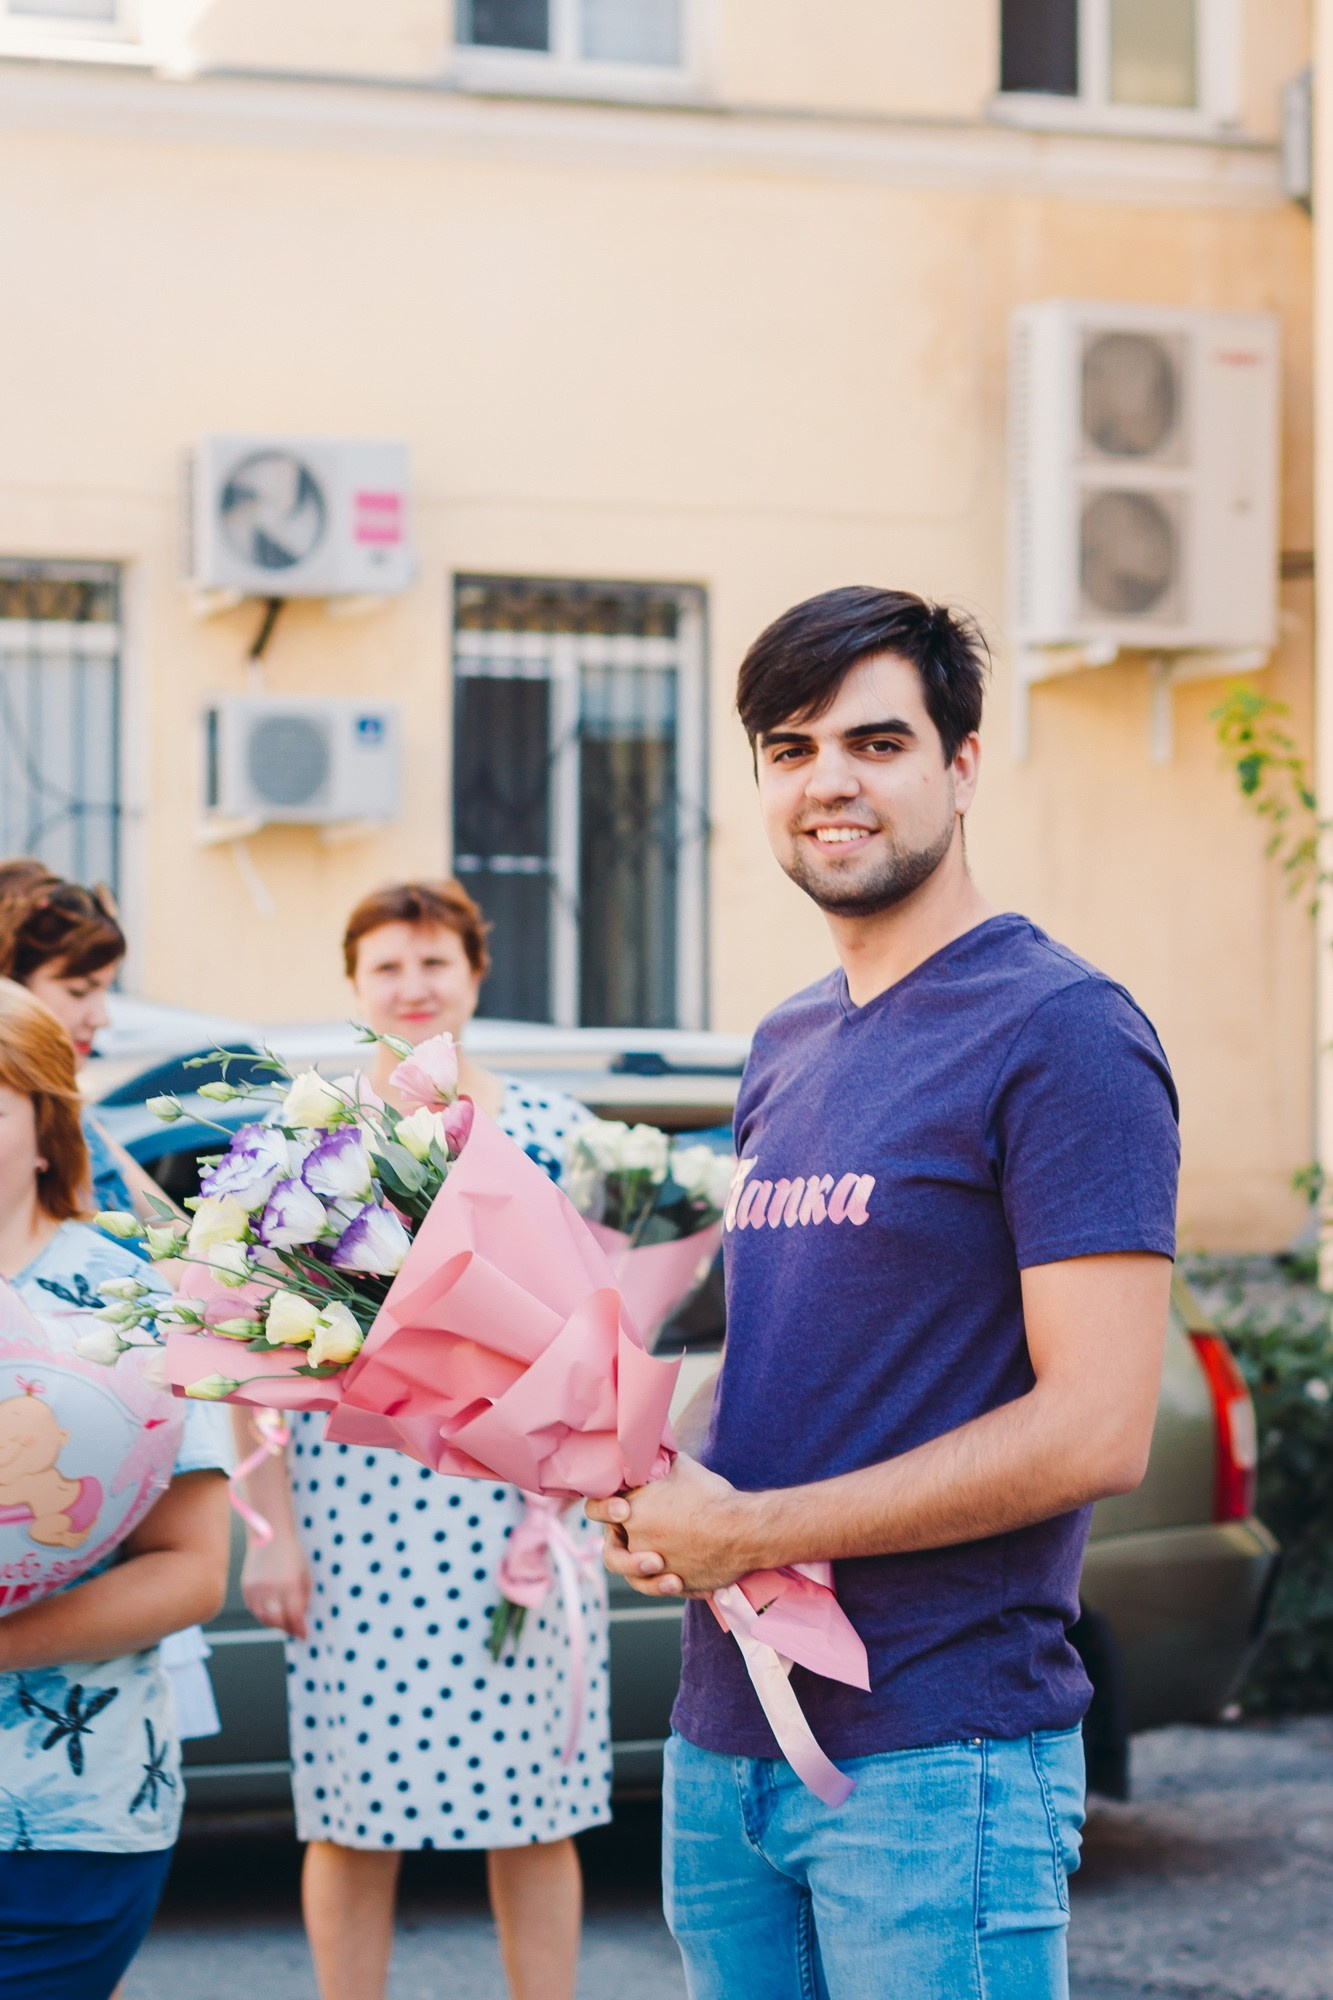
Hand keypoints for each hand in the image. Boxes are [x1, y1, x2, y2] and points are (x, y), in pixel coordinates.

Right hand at [240, 1531, 310, 1639]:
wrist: (270, 1535)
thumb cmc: (291, 1553)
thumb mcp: (305, 1574)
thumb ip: (304, 1597)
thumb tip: (302, 1618)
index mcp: (289, 1585)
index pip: (294, 1616)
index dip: (300, 1629)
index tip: (304, 1635)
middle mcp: (271, 1589)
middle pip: (277, 1622)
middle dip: (287, 1628)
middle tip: (294, 1630)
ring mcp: (256, 1589)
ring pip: (264, 1618)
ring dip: (275, 1623)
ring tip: (284, 1621)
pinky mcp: (246, 1588)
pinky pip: (254, 1609)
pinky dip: (263, 1614)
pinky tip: (272, 1610)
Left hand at [585, 1454, 756, 1597]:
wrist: (742, 1530)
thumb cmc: (711, 1496)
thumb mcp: (681, 1466)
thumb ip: (659, 1464)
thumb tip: (654, 1455)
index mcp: (631, 1511)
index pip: (595, 1510)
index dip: (605, 1509)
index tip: (623, 1509)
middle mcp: (636, 1541)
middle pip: (615, 1552)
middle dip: (629, 1548)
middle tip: (649, 1539)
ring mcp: (655, 1567)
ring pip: (638, 1576)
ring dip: (650, 1571)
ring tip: (668, 1562)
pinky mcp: (677, 1585)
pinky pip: (666, 1587)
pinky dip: (673, 1582)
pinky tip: (685, 1575)